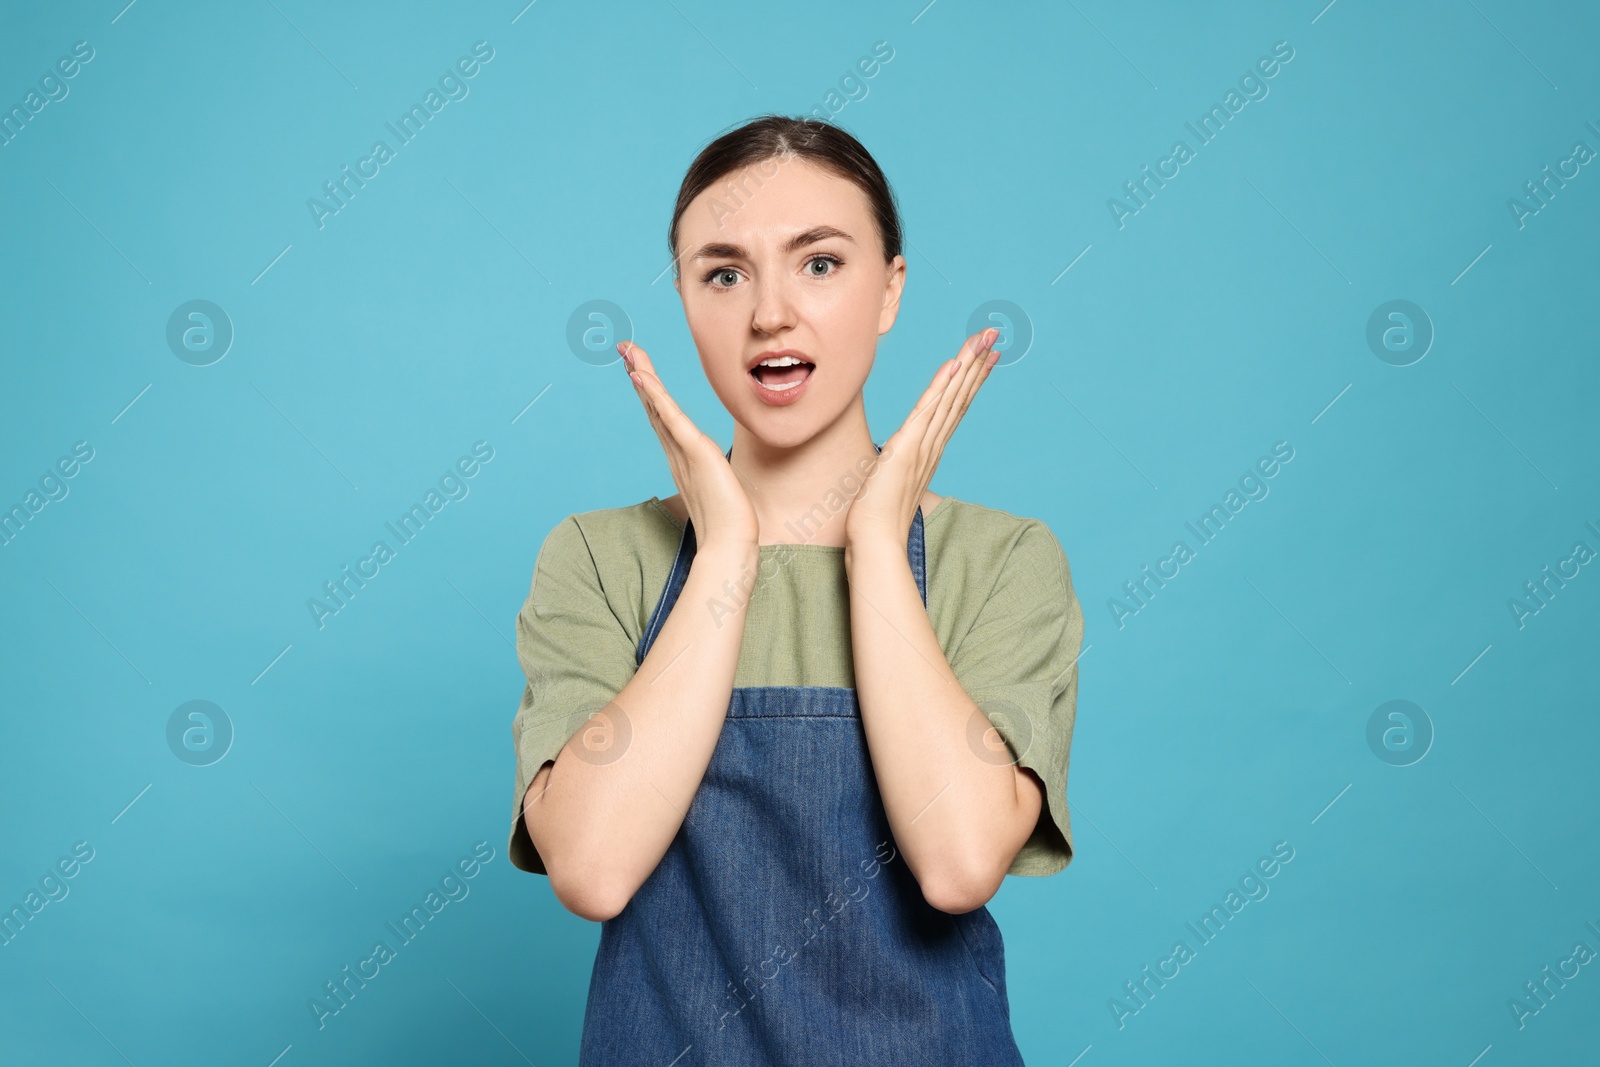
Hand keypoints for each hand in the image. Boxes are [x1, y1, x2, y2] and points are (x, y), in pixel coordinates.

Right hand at [619, 341, 758, 550]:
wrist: (730, 546)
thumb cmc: (728, 525)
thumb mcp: (721, 491)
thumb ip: (713, 479)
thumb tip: (718, 478)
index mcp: (682, 459)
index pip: (662, 418)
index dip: (650, 393)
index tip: (638, 369)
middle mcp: (676, 453)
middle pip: (653, 406)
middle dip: (640, 375)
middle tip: (625, 349)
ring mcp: (682, 452)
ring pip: (658, 406)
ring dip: (643, 376)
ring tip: (628, 351)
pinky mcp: (694, 452)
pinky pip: (671, 418)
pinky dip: (656, 396)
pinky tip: (642, 377)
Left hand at [844, 327, 999, 546]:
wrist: (874, 540)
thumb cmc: (877, 519)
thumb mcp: (889, 484)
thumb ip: (896, 469)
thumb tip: (892, 463)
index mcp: (929, 452)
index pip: (954, 409)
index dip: (970, 382)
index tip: (985, 359)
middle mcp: (932, 446)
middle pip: (960, 397)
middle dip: (977, 365)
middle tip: (993, 337)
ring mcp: (922, 446)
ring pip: (950, 397)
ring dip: (967, 366)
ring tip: (983, 339)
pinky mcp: (907, 447)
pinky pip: (928, 410)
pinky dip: (942, 386)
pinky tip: (953, 364)